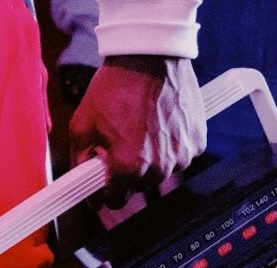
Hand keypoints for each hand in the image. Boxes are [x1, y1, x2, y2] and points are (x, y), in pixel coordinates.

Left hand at [68, 55, 207, 206]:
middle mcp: (159, 169)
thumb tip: (82, 184)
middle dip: (128, 171)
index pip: (115, 201)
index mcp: (129, 168)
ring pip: (162, 172)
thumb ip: (80, 161)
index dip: (105, 191)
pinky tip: (161, 123)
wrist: (149, 58)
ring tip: (142, 127)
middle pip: (140, 187)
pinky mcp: (197, 142)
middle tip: (121, 142)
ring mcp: (182, 156)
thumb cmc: (114, 88)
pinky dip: (171, 145)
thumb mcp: (82, 124)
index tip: (102, 179)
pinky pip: (180, 155)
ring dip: (151, 159)